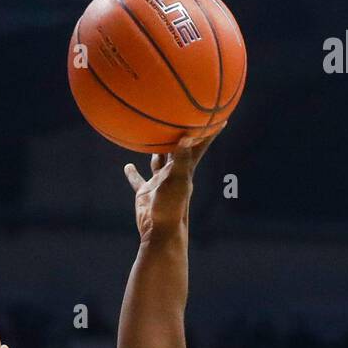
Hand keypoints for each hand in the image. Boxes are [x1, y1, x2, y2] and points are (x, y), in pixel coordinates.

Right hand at [124, 126, 224, 242]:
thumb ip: (181, 159)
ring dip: (157, 151)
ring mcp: (159, 182)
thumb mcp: (177, 180)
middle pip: (178, 148)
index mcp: (185, 169)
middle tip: (181, 116)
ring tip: (154, 136)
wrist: (160, 232)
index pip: (198, 145)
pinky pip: (138, 180)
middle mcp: (173, 173)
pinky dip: (133, 174)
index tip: (219, 116)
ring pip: (158, 161)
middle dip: (181, 134)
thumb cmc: (172, 207)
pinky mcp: (146, 192)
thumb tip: (186, 136)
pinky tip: (128, 166)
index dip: (208, 131)